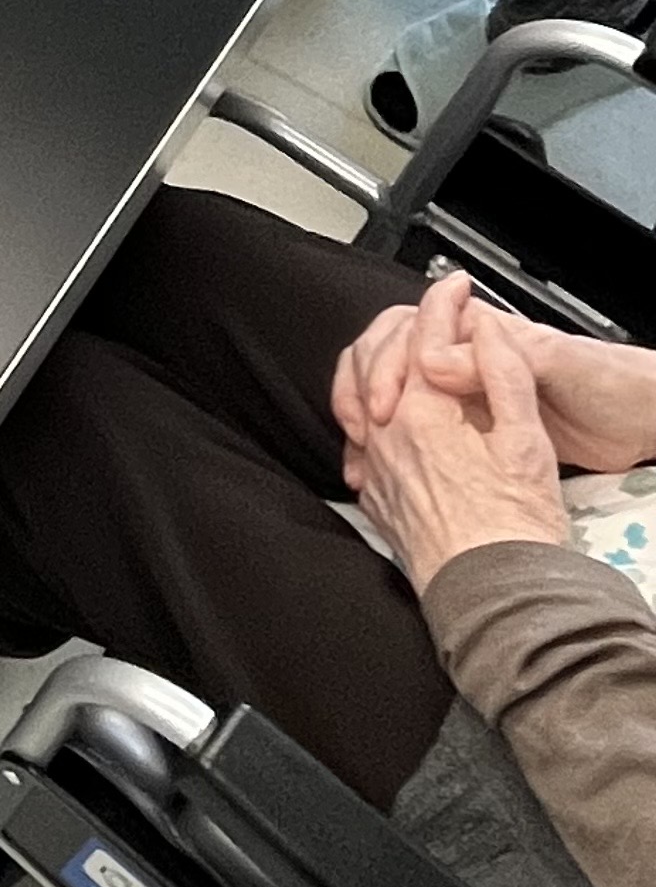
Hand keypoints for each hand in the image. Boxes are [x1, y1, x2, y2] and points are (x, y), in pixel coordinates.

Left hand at [336, 284, 571, 589]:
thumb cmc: (517, 530)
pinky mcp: (376, 498)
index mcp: (420, 412)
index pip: (423, 336)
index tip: (456, 287)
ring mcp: (374, 467)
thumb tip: (482, 329)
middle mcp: (384, 434)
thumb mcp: (526, 443)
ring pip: (361, 397)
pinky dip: (374, 419)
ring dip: (384, 371)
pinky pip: (361, 443)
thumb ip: (503, 376)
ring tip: (412, 361)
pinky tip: (395, 420)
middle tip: (437, 319)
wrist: (497, 598)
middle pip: (379, 357)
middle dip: (407, 329)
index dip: (444, 303)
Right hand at [339, 269, 655, 474]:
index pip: (402, 333)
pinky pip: (408, 435)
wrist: (637, 422)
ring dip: (364, 421)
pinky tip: (377, 473)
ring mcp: (460, 397)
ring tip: (361, 453)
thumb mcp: (552, 362)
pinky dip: (385, 452)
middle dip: (361, 390)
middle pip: (382, 360)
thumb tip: (432, 361)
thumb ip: (495, 359)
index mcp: (471, 334)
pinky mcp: (469, 432)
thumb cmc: (602, 382)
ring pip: (387, 397)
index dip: (383, 364)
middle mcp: (458, 362)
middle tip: (365, 428)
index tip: (382, 404)